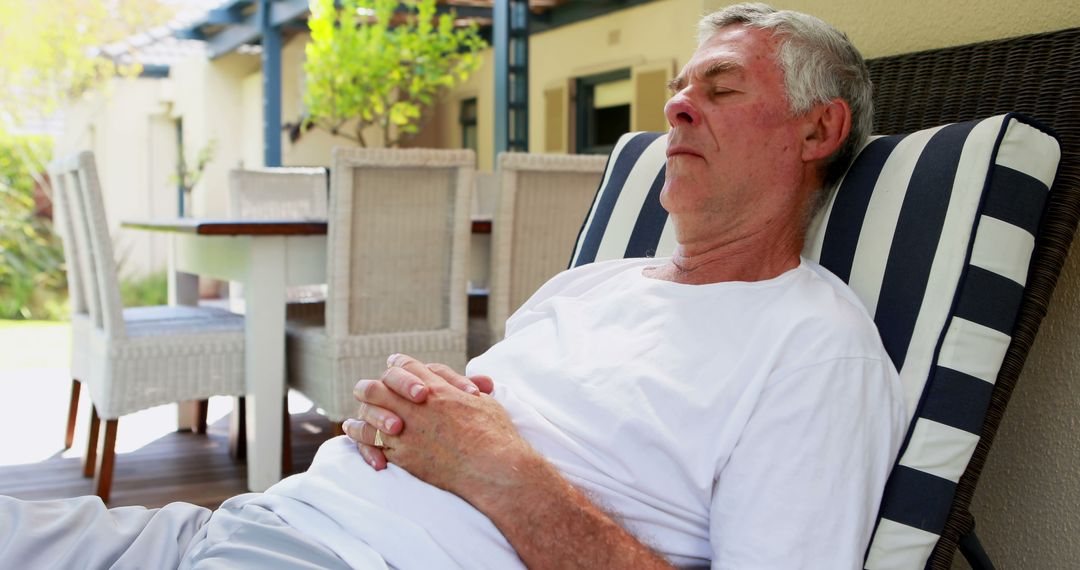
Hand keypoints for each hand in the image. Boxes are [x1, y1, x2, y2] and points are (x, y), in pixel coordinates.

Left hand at [344, 354, 535, 504]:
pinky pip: (370, 443)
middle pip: (378, 387)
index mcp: (436, 387)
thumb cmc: (495, 434)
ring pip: (368, 414)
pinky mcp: (402, 455)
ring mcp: (406, 430)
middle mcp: (416, 405)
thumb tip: (469, 383)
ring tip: (355, 419)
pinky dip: (361, 439)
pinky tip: (355, 435)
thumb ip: (467, 391)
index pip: (405, 366)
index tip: (392, 368)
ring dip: (362, 414)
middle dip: (372, 388)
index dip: (397, 367)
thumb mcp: (484, 400)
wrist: (492, 466)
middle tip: (369, 392)